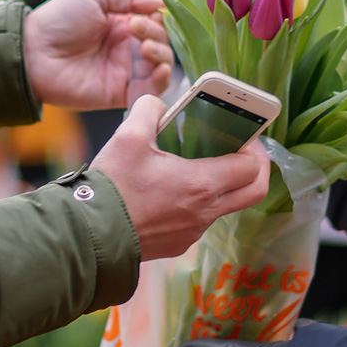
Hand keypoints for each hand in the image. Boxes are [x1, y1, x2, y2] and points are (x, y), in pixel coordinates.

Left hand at [23, 0, 174, 109]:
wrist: (33, 52)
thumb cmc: (58, 20)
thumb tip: (160, 3)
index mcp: (121, 24)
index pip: (155, 21)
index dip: (157, 17)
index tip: (147, 12)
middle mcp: (126, 48)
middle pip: (162, 42)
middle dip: (156, 33)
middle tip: (134, 29)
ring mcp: (125, 71)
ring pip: (162, 65)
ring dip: (162, 54)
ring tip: (145, 48)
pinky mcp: (121, 93)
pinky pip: (151, 90)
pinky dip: (162, 81)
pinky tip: (159, 69)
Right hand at [91, 95, 268, 259]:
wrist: (90, 236)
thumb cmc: (112, 189)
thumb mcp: (128, 136)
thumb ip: (149, 109)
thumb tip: (157, 102)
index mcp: (201, 184)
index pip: (251, 169)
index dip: (254, 150)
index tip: (246, 139)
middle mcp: (204, 212)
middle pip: (253, 193)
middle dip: (255, 171)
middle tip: (243, 155)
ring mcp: (193, 232)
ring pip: (225, 207)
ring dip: (222, 187)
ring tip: (197, 168)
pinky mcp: (178, 244)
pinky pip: (199, 222)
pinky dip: (197, 204)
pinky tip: (172, 191)